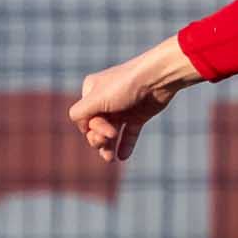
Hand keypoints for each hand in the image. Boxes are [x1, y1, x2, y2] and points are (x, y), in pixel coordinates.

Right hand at [69, 52, 189, 162]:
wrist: (158, 79)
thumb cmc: (125, 85)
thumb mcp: (96, 98)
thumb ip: (79, 113)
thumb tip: (80, 127)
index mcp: (91, 92)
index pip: (84, 119)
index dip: (93, 129)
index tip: (107, 130)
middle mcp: (105, 100)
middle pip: (96, 128)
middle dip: (99, 139)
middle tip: (109, 139)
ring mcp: (123, 109)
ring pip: (111, 133)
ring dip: (109, 147)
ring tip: (111, 159)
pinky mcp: (139, 115)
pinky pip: (129, 134)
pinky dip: (125, 145)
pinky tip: (122, 157)